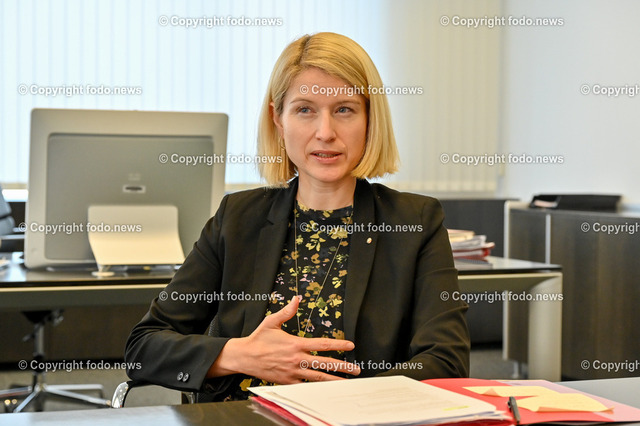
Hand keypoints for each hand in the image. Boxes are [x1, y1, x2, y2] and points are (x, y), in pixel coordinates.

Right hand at [208, 297, 360, 383]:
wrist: (244, 357)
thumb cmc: (258, 339)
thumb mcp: (272, 321)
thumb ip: (287, 311)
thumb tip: (297, 298)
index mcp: (296, 344)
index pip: (322, 344)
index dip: (339, 344)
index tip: (351, 345)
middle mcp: (297, 359)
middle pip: (324, 363)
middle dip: (342, 367)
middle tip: (356, 369)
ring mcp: (292, 372)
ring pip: (317, 378)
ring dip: (334, 380)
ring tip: (347, 383)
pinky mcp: (287, 382)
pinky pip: (305, 386)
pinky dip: (316, 389)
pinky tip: (327, 390)